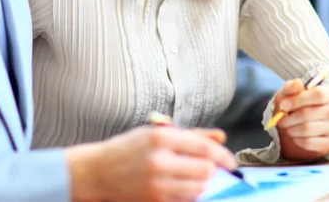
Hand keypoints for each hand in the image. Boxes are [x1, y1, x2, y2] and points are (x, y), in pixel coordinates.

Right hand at [66, 125, 237, 201]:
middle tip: (211, 168)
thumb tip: (221, 137)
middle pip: (204, 170)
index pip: (204, 148)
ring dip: (203, 184)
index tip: (232, 161)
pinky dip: (190, 195)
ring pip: (197, 189)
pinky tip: (183, 187)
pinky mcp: (153, 201)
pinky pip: (184, 201)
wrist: (96, 172)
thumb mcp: (159, 132)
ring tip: (196, 177)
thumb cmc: (130, 148)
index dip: (223, 155)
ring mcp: (155, 184)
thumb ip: (192, 135)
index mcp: (162, 137)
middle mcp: (159, 160)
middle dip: (212, 170)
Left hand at [275, 78, 328, 161]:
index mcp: (328, 94)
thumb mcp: (290, 93)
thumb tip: (297, 84)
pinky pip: (310, 143)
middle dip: (290, 118)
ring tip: (288, 127)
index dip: (298, 100)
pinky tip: (295, 136)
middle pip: (309, 113)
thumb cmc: (296, 106)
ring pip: (308, 129)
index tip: (283, 105)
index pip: (318, 95)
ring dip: (292, 129)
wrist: (301, 124)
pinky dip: (298, 140)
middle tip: (281, 120)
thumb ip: (292, 87)